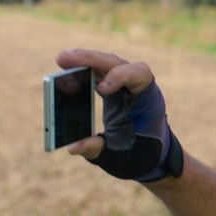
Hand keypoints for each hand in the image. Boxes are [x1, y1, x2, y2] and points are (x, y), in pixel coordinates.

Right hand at [56, 48, 182, 181]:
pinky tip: (66, 73)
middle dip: (90, 59)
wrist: (153, 155)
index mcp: (146, 99)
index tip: (100, 90)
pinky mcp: (113, 89)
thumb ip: (98, 150)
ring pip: (106, 65)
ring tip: (61, 60)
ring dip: (84, 61)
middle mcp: (136, 87)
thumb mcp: (121, 157)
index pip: (138, 75)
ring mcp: (124, 85)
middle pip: (115, 63)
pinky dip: (83, 71)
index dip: (119, 77)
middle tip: (62, 58)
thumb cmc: (142, 155)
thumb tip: (72, 147)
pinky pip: (99, 73)